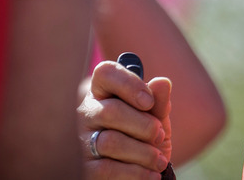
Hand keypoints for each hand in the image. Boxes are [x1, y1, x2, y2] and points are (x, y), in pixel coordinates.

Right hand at [78, 60, 172, 178]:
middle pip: (110, 111)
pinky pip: (107, 169)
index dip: (128, 84)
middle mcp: (86, 112)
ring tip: (159, 159)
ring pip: (110, 142)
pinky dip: (135, 173)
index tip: (149, 101)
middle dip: (143, 125)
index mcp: (104, 91)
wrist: (142, 171)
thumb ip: (159, 102)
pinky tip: (151, 174)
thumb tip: (162, 82)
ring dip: (142, 152)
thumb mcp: (157, 118)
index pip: (106, 73)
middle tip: (159, 135)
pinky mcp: (83, 168)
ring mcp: (81, 141)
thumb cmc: (147, 137)